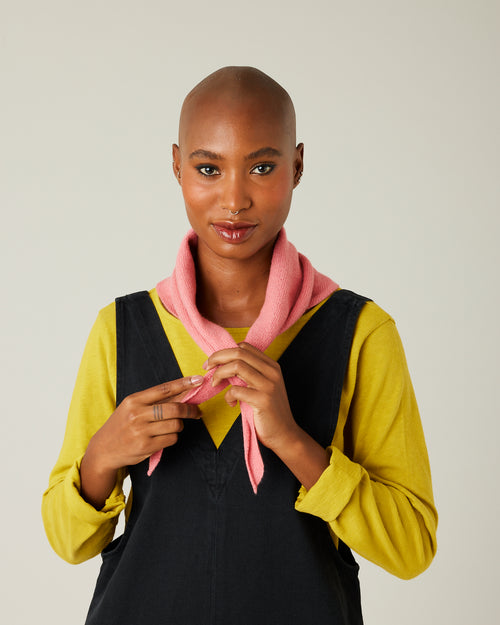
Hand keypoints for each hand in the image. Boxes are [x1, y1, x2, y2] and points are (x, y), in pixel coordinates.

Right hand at [81, 376, 201, 508]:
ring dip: (179, 426)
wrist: (104, 448)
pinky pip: (171, 439)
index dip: (184, 384)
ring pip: (175, 425)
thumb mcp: (132, 407)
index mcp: (134, 400)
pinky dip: (172, 437)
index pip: (164, 389)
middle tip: (197, 411)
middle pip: (174, 408)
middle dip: (190, 410)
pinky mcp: (145, 446)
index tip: (198, 380)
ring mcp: (141, 431)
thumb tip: (183, 392)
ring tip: (173, 426)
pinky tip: (164, 437)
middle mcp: (137, 414)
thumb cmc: (122, 424)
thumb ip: (154, 401)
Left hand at [206, 343, 329, 489]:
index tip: (213, 363)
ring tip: (215, 385)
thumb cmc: (269, 411)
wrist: (285, 434)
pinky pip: (236, 390)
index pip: (244, 346)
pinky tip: (231, 404)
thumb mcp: (263, 386)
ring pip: (236, 366)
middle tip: (207, 368)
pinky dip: (227, 396)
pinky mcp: (263, 400)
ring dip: (219, 374)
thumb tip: (223, 364)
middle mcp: (272, 371)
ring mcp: (269, 385)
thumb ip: (250, 374)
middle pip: (239, 352)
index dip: (225, 352)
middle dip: (217, 358)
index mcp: (272, 366)